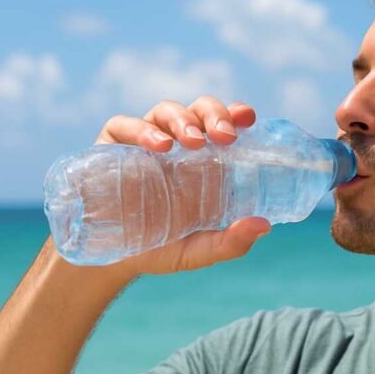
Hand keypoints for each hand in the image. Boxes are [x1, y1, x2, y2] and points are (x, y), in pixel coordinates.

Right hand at [92, 97, 270, 276]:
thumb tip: (264, 225)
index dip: (236, 114)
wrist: (110, 261)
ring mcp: (144, 142)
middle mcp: (177, 145)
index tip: (247, 117)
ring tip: (191, 141)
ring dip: (183, 120)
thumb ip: (231, 242)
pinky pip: (125, 125)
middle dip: (214, 114)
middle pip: (199, 111)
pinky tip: (158, 145)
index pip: (224, 125)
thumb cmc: (160, 249)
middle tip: (225, 136)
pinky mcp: (112, 145)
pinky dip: (142, 129)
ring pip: (166, 111)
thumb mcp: (199, 250)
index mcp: (204, 162)